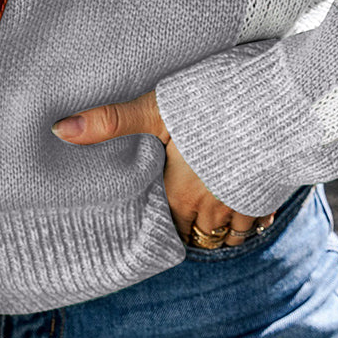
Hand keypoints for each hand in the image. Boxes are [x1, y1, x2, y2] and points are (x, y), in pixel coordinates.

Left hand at [52, 89, 273, 245]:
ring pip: (231, 235)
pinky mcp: (272, 193)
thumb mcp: (154, 108)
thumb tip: (59, 130)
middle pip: (199, 235)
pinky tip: (250, 210)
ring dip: (223, 231)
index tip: (157, 224)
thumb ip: (110, 121)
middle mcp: (211, 207)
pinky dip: (254, 221)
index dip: (162, 226)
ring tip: (214, 222)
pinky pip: (261, 221)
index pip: (167, 226)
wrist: (278, 102)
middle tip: (184, 226)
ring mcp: (244, 204)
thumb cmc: (211, 104)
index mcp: (180, 193)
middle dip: (192, 232)